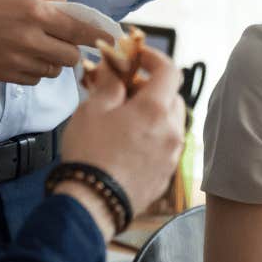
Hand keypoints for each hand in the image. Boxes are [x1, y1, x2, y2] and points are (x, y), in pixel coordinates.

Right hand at [0, 0, 114, 84]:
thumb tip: (69, 4)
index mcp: (37, 13)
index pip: (80, 30)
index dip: (99, 36)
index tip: (112, 39)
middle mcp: (30, 40)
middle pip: (71, 57)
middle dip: (73, 49)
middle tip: (64, 40)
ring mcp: (17, 60)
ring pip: (53, 71)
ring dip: (54, 61)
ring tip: (42, 47)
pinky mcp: (5, 74)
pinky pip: (34, 80)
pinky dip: (37, 71)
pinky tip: (27, 56)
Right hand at [58, 44, 184, 233]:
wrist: (91, 204)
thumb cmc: (89, 154)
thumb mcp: (93, 109)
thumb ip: (109, 83)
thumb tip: (114, 68)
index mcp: (156, 109)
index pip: (169, 70)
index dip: (154, 58)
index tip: (138, 57)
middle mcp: (171, 130)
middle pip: (172, 97)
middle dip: (151, 88)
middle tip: (125, 90)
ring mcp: (172, 155)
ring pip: (170, 123)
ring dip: (153, 114)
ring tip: (124, 119)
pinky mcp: (166, 175)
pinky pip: (165, 147)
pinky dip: (152, 138)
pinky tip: (128, 144)